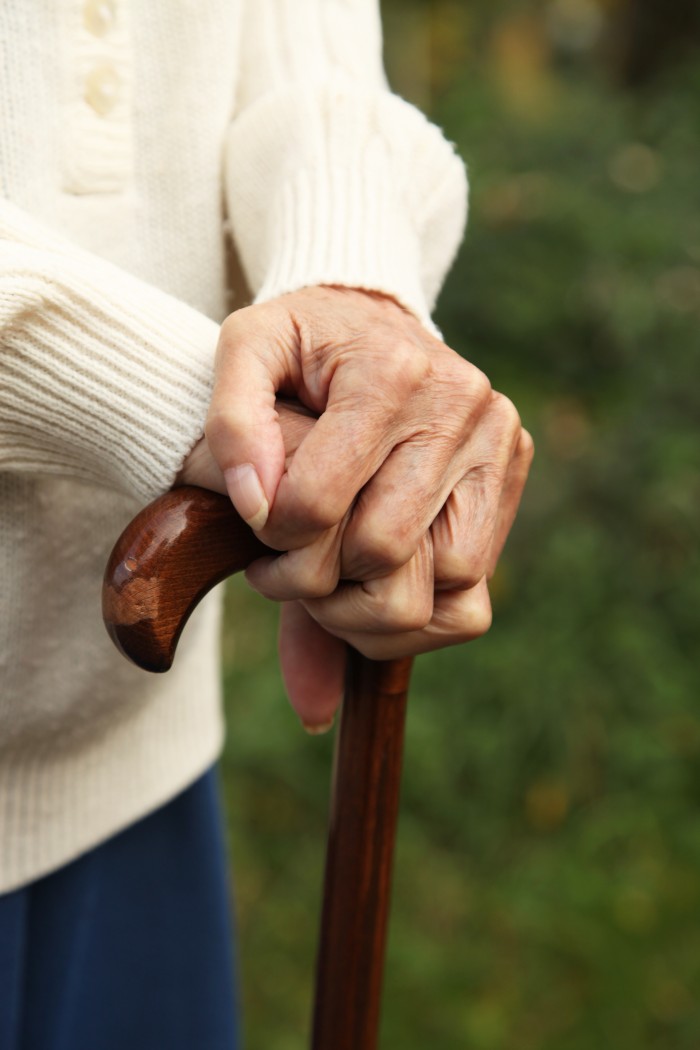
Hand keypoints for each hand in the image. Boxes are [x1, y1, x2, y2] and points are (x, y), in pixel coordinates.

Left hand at [183, 286, 532, 728]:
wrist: (373, 318)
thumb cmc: (302, 345)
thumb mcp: (246, 350)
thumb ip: (232, 423)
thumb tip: (256, 506)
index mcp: (388, 369)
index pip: (320, 502)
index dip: (274, 536)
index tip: (260, 527)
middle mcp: (457, 401)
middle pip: (382, 549)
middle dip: (320, 577)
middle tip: (290, 563)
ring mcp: (495, 438)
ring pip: (442, 579)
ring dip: (374, 600)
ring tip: (334, 573)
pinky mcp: (511, 470)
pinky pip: (474, 583)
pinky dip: (424, 597)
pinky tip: (382, 572)